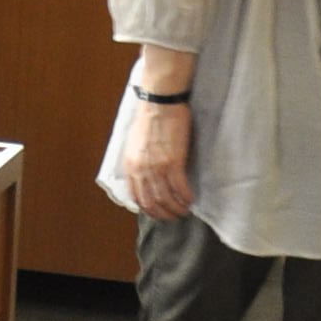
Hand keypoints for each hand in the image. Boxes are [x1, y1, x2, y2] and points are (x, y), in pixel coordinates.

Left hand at [122, 92, 194, 216]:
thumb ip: (137, 162)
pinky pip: (180, 188)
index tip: (157, 213)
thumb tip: (143, 177)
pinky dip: (186, 197)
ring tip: (184, 211)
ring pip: (166, 198)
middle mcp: (142, 170)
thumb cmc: (148, 119)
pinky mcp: (174, 162)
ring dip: (176, 209)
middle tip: (173, 217)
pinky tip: (190, 200)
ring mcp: (157, 167)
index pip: (136, 196)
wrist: (159, 103)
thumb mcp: (134, 144)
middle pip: (152, 201)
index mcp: (130, 166)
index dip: (148, 209)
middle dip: (163, 214)